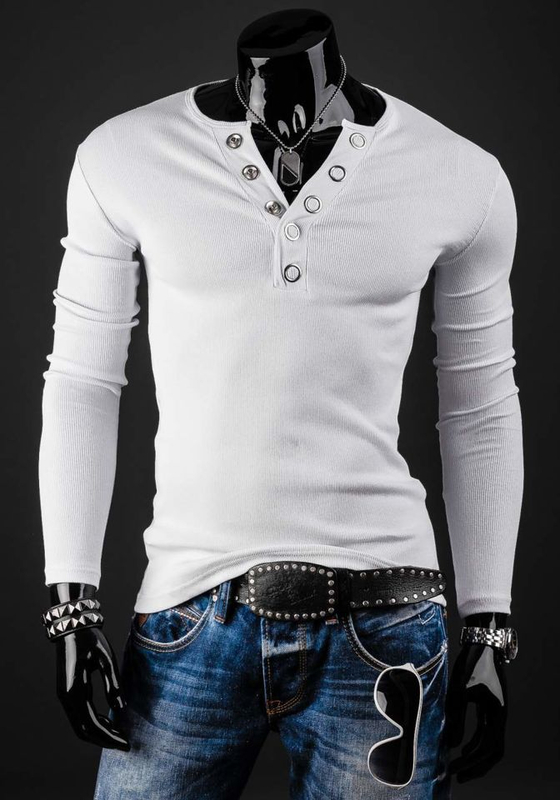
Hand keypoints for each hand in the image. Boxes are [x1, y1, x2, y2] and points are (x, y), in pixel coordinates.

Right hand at [53, 624, 129, 749]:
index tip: (126, 744)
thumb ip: (113, 683)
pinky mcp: (67, 692)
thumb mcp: (106, 658)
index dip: (109, 737)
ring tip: (119, 734)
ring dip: (98, 733)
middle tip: (125, 744)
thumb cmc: (90, 639)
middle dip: (104, 740)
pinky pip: (79, 715)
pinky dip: (93, 723)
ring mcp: (65, 696)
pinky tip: (108, 721)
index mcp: (75, 691)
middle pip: (84, 731)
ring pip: (79, 725)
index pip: (92, 724)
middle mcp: (66, 698)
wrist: (72, 626)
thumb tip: (121, 708)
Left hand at [443, 612, 508, 782]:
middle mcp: (500, 716)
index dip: (472, 764)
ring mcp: (496, 711)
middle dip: (476, 766)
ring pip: (490, 743)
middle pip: (493, 752)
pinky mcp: (490, 706)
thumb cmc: (471, 664)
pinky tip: (461, 746)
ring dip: (476, 756)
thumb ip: (456, 718)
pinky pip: (486, 732)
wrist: (482, 642)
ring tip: (458, 766)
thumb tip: (451, 745)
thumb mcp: (460, 690)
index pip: (488, 749)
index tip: (455, 770)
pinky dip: (475, 743)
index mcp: (496, 715)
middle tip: (458, 776)